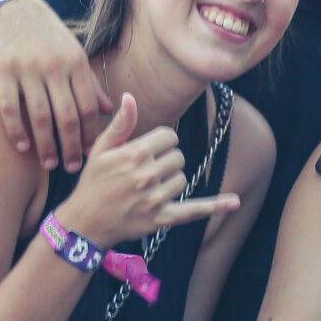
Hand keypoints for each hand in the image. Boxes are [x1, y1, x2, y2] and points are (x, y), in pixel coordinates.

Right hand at [0, 0, 114, 170]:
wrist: (8, 7)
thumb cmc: (45, 33)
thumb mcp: (73, 51)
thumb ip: (90, 82)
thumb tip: (110, 109)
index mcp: (76, 62)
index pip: (89, 106)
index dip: (91, 133)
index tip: (91, 153)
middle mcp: (54, 66)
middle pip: (67, 117)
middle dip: (71, 147)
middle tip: (72, 167)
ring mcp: (27, 69)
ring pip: (39, 117)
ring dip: (46, 145)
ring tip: (49, 163)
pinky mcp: (1, 71)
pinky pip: (9, 108)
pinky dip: (16, 131)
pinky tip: (22, 147)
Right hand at [60, 94, 239, 244]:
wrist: (85, 223)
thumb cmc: (93, 182)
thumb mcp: (100, 149)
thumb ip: (120, 124)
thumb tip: (130, 97)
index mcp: (134, 153)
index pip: (170, 137)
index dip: (160, 142)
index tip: (147, 151)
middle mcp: (146, 175)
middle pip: (178, 157)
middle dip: (165, 161)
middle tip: (143, 172)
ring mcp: (155, 198)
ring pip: (182, 179)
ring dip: (171, 181)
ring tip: (147, 189)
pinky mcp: (161, 218)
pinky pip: (194, 210)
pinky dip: (216, 206)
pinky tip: (236, 203)